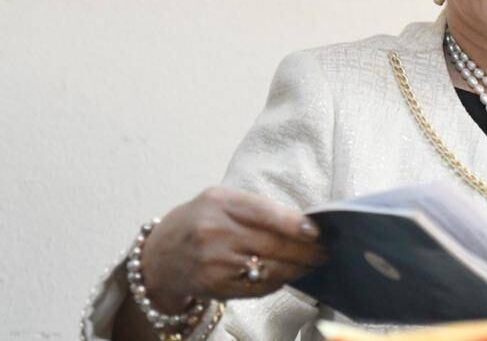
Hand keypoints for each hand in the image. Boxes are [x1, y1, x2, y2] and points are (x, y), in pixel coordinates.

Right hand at [139, 186, 327, 311]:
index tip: (316, 231)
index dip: (295, 224)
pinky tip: (289, 274)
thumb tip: (302, 223)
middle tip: (325, 251)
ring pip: (269, 268)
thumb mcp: (223, 199)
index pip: (265, 214)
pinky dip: (278, 281)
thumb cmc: (200, 220)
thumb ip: (258, 207)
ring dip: (298, 268)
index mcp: (221, 203)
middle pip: (273, 245)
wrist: (160, 254)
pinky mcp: (217, 286)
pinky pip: (258, 286)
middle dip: (306, 250)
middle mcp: (216, 232)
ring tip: (314, 263)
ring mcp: (215, 262)